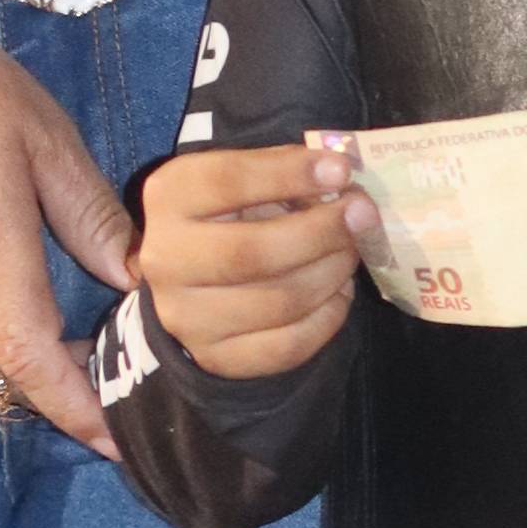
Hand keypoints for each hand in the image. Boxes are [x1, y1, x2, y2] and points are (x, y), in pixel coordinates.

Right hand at [139, 135, 366, 378]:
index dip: (289, 174)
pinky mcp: (215, 357)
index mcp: (169, 197)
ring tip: (350, 253)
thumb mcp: (246, 178)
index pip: (227, 181)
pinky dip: (328, 318)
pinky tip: (337, 293)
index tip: (341, 170)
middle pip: (252, 252)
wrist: (194, 283)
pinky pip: (288, 346)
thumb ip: (286, 172)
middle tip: (361, 216)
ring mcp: (186, 316)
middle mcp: (165, 259)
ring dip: (331, 273)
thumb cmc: (231, 215)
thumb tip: (342, 178)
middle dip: (321, 233)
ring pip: (278, 302)